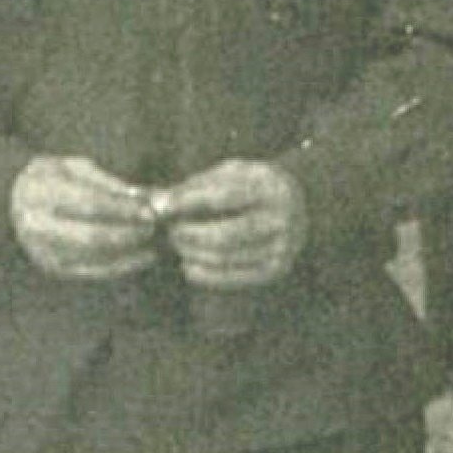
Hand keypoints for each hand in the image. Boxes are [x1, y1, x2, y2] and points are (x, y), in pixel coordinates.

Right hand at [8, 156, 160, 281]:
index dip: (122, 209)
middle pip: (91, 236)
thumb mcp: (73, 167)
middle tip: (153, 227)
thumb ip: (108, 183)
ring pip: (95, 257)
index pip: (89, 204)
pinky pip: (94, 271)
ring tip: (154, 240)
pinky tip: (144, 256)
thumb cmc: (51, 179)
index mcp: (40, 192)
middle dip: (127, 233)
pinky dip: (123, 265)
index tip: (149, 210)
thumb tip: (143, 198)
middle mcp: (37, 225)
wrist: (13, 203)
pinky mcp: (54, 268)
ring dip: (130, 250)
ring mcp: (43, 251)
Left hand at [149, 159, 306, 292]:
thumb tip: (154, 203)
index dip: (186, 203)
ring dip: (193, 253)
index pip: (221, 197)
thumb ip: (193, 186)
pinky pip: (235, 278)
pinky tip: (188, 266)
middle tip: (169, 230)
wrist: (298, 203)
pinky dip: (206, 275)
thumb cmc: (250, 185)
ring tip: (177, 244)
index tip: (159, 208)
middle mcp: (281, 218)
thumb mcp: (228, 174)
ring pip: (225, 257)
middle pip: (223, 234)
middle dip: (188, 234)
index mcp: (269, 187)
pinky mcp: (276, 269)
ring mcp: (282, 246)